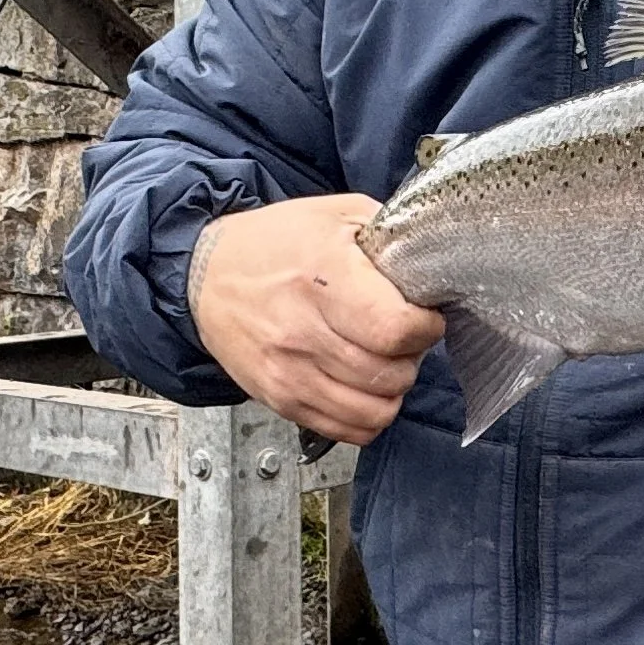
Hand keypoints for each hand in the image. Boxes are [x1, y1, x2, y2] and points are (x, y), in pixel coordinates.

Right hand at [187, 194, 444, 443]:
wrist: (207, 275)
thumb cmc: (277, 242)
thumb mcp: (338, 214)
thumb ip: (392, 238)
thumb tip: (436, 266)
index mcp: (322, 276)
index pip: (395, 328)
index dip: (425, 327)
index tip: (424, 316)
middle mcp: (302, 329)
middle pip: (389, 374)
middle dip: (412, 357)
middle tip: (403, 336)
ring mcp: (288, 371)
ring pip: (374, 410)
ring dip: (392, 388)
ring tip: (382, 360)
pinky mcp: (280, 399)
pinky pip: (348, 430)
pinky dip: (368, 414)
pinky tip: (362, 385)